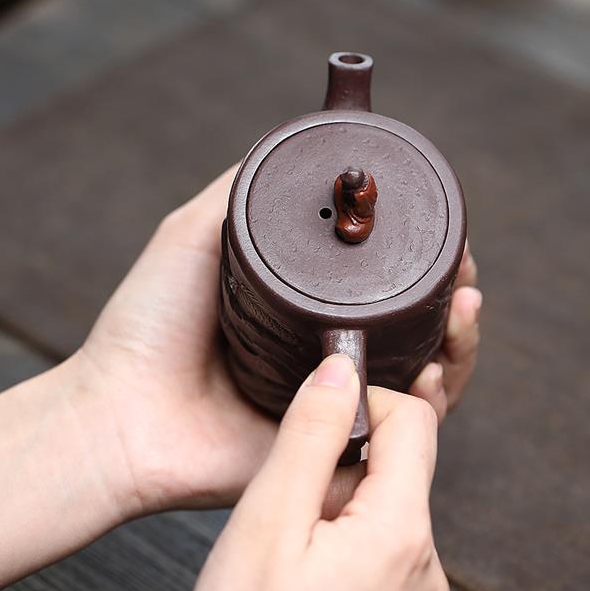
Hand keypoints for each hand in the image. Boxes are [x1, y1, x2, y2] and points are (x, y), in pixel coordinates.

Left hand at [75, 167, 481, 519]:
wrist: (119, 414)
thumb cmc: (147, 323)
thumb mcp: (196, 232)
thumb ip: (244, 187)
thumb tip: (300, 137)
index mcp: (306, 309)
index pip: (386, 284)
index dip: (429, 262)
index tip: (455, 235)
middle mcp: (328, 355)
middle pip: (419, 329)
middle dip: (457, 298)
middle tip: (469, 273)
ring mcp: (334, 406)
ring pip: (424, 378)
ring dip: (460, 343)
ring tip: (466, 306)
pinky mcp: (333, 453)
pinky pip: (400, 436)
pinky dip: (434, 403)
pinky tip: (441, 364)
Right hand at [181, 354, 448, 590]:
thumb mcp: (266, 523)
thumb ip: (310, 435)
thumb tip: (341, 365)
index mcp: (400, 534)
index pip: (415, 420)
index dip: (366, 399)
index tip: (317, 411)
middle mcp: (427, 570)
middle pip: (405, 467)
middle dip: (349, 457)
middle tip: (289, 488)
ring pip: (392, 513)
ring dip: (345, 504)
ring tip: (289, 541)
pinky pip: (387, 559)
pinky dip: (350, 546)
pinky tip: (303, 579)